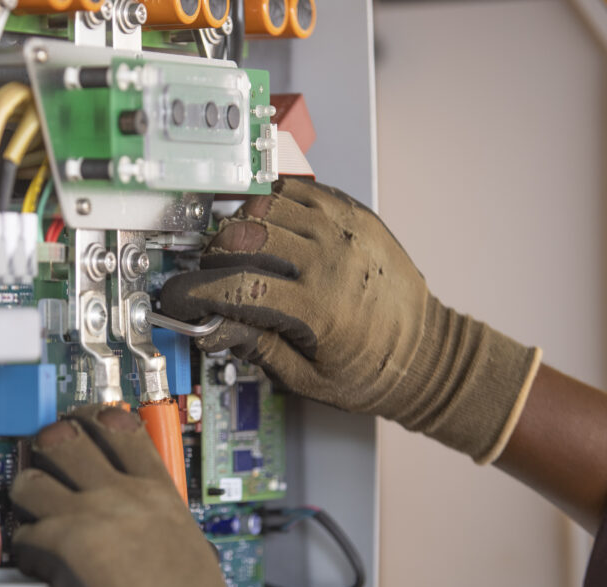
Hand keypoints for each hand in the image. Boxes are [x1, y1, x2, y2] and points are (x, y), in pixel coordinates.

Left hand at [10, 405, 243, 586]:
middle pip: (69, 438)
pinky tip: (36, 559)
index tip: (85, 419)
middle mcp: (123, 495)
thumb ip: (157, 520)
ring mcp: (88, 516)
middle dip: (50, 442)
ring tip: (30, 506)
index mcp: (159, 493)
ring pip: (32, 478)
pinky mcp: (59, 547)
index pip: (123, 429)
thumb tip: (138, 523)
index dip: (96, 418)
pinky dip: (25, 545)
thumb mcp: (188, 545)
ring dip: (26, 492)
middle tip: (45, 451)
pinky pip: (23, 532)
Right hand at [161, 177, 540, 462]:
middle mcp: (333, 261)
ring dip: (240, 223)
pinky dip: (272, 202)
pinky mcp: (354, 213)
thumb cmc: (373, 371)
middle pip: (246, 235)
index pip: (239, 288)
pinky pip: (298, 189)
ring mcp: (346, 230)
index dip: (195, 292)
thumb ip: (256, 346)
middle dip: (214, 255)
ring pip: (267, 203)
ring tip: (238, 249)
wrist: (428, 354)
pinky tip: (267, 225)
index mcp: (321, 309)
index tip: (178, 297)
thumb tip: (210, 326)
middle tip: (212, 274)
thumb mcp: (308, 378)